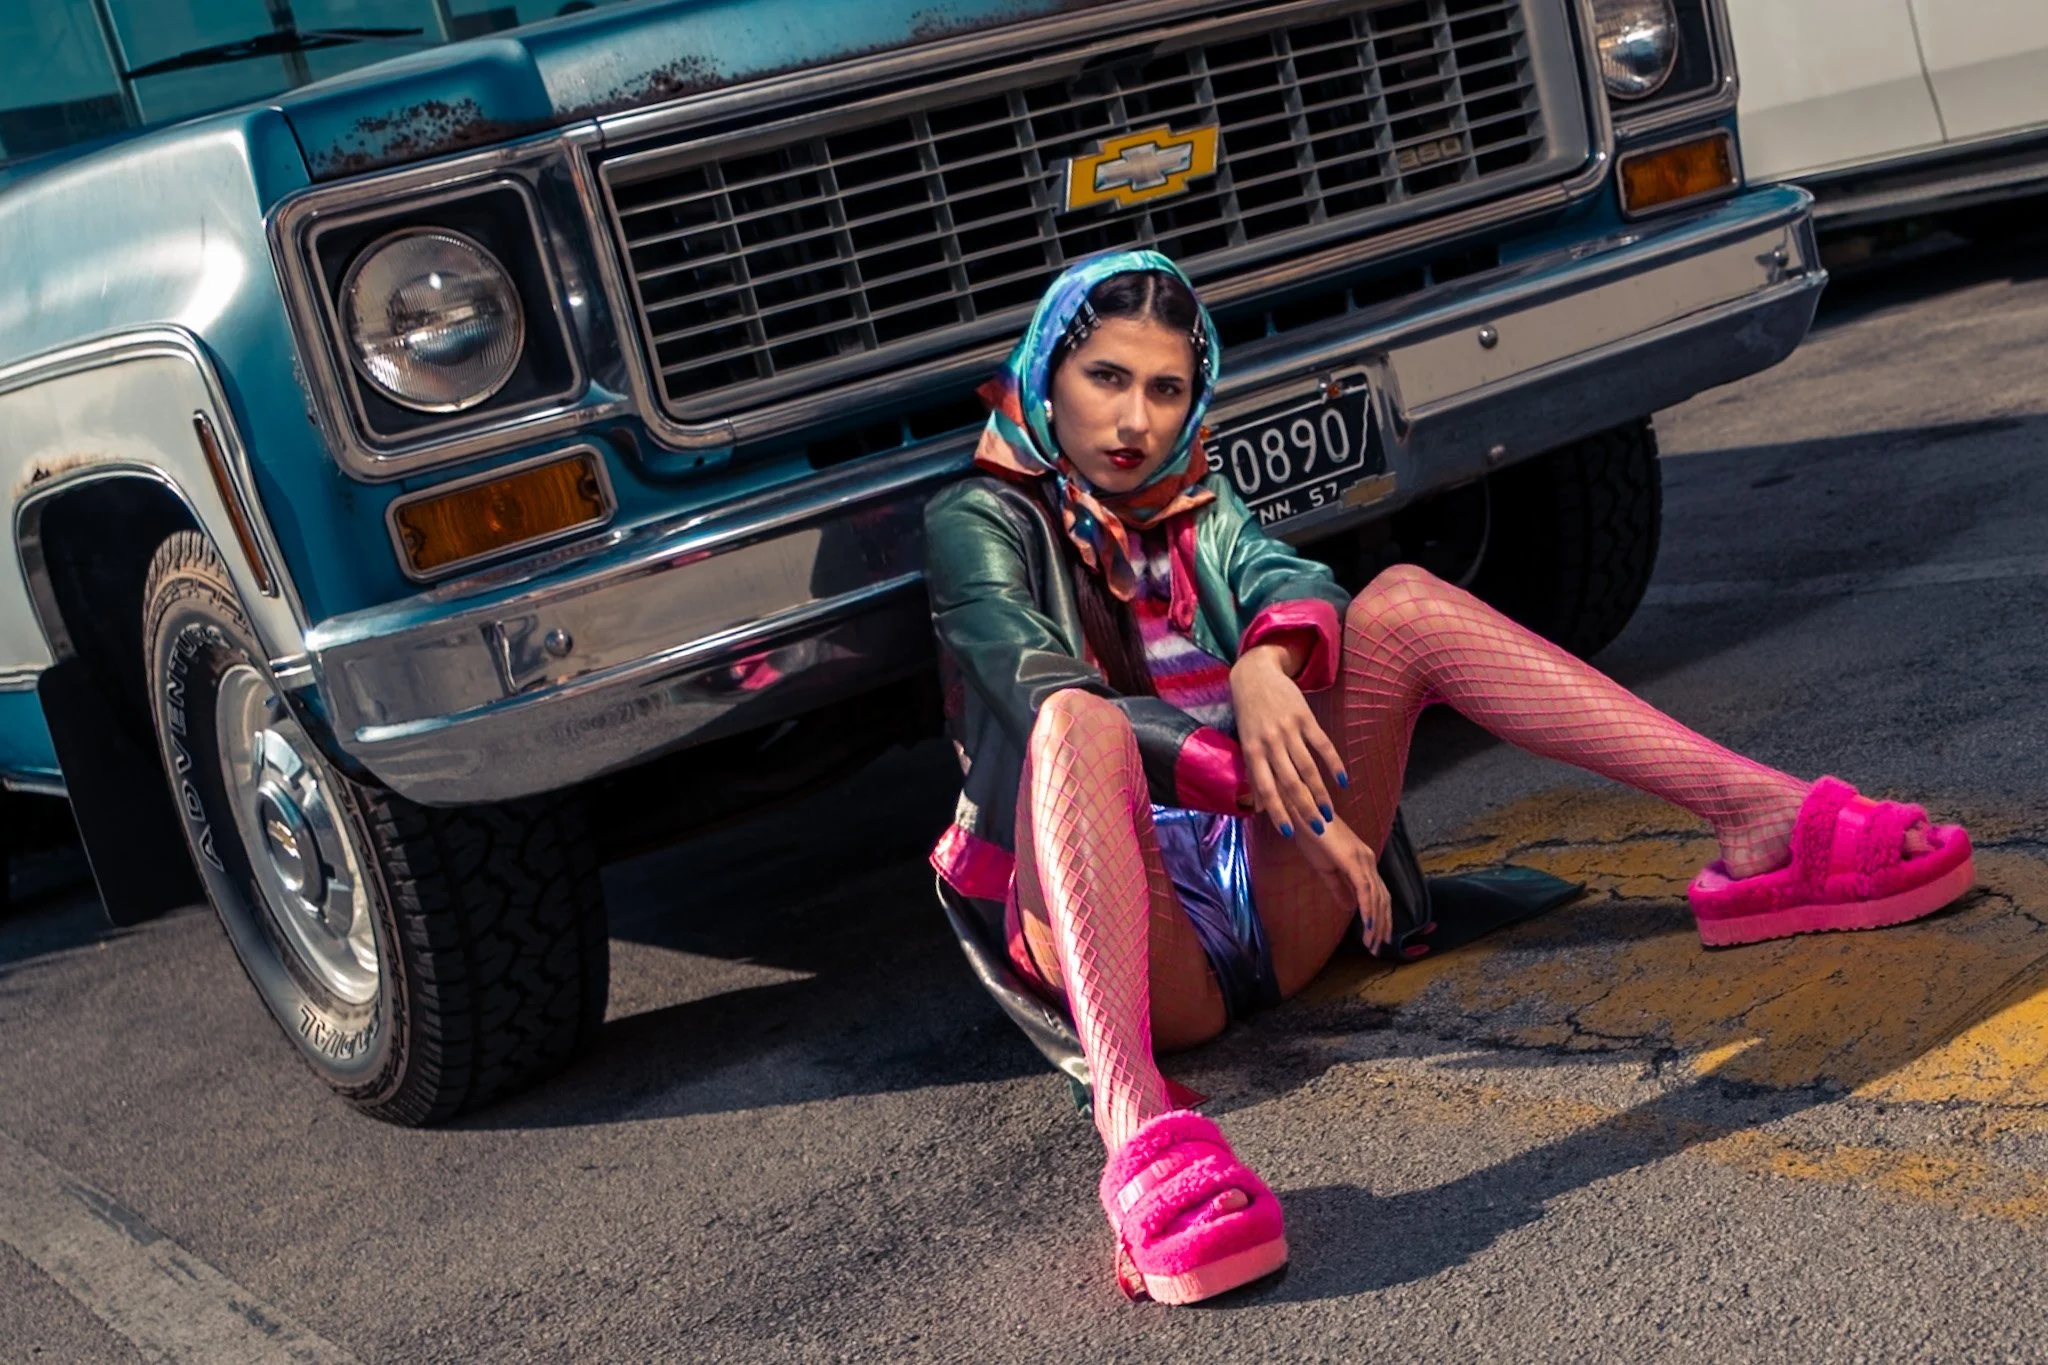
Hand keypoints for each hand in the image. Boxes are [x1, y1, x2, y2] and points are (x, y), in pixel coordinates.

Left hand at [1230, 642, 1346, 839]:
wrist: (1255, 675)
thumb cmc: (1249, 715)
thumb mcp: (1245, 743)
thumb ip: (1253, 774)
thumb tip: (1257, 808)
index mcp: (1252, 751)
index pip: (1265, 789)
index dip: (1277, 812)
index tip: (1289, 832)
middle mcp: (1270, 743)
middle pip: (1290, 783)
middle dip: (1304, 808)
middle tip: (1318, 828)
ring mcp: (1289, 730)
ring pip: (1308, 768)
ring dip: (1320, 793)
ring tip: (1329, 811)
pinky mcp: (1305, 718)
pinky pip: (1323, 745)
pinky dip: (1334, 764)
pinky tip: (1343, 781)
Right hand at [1293, 815, 1394, 952]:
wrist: (1302, 814)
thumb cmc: (1311, 836)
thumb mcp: (1325, 868)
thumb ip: (1339, 888)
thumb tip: (1349, 908)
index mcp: (1362, 862)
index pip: (1378, 894)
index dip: (1380, 917)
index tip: (1375, 938)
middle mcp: (1368, 860)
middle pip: (1383, 898)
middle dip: (1382, 925)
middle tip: (1376, 948)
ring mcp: (1362, 859)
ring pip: (1376, 897)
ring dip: (1376, 923)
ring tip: (1371, 944)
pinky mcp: (1353, 860)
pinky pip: (1364, 889)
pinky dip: (1368, 909)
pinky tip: (1367, 925)